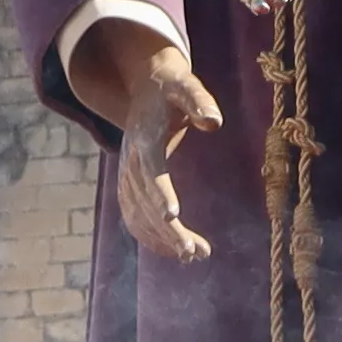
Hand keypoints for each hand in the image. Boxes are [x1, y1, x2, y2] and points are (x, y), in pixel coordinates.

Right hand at [75, 17, 223, 263]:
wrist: (145, 88)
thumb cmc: (172, 88)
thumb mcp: (186, 85)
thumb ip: (199, 100)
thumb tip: (214, 121)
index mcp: (145, 139)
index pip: (151, 171)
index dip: (160, 194)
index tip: (173, 217)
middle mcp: (131, 161)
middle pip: (145, 201)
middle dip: (166, 229)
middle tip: (193, 251)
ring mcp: (127, 175)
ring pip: (138, 215)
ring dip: (162, 239)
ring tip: (194, 256)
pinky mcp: (129, 185)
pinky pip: (134, 216)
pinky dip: (150, 237)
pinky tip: (174, 252)